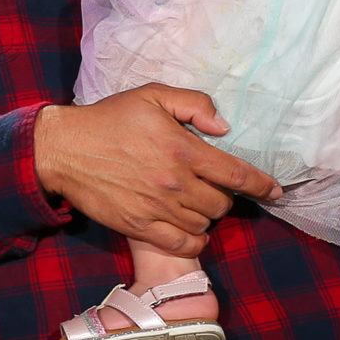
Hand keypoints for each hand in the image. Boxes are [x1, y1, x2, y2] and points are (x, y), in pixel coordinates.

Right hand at [34, 86, 282, 256]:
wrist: (64, 148)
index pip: (237, 174)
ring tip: (194, 205)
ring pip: (203, 224)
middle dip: (224, 197)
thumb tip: (224, 126)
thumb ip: (194, 104)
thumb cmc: (109, 118)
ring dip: (206, 216)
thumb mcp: (152, 96)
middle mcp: (175, 181)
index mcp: (183, 148)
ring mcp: (157, 206)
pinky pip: (181, 243)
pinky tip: (192, 232)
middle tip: (211, 188)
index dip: (262, 185)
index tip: (275, 190)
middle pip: (222, 204)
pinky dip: (194, 241)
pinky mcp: (139, 225)